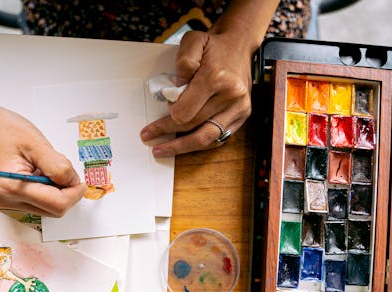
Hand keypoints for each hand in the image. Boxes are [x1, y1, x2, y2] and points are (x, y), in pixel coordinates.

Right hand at [0, 100, 85, 215]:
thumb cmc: (1, 129)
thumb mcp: (36, 144)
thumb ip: (59, 167)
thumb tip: (74, 183)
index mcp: (12, 187)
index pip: (57, 205)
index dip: (74, 193)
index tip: (81, 182)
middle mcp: (6, 200)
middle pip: (53, 210)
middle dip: (65, 192)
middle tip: (62, 169)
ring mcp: (5, 201)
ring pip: (46, 207)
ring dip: (54, 190)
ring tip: (42, 166)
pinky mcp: (6, 198)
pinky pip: (36, 200)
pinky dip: (44, 189)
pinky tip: (36, 171)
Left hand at [140, 30, 253, 156]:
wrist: (239, 46)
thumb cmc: (213, 46)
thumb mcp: (193, 41)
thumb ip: (182, 63)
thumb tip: (175, 90)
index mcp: (216, 78)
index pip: (185, 110)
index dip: (170, 112)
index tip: (165, 107)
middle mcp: (231, 96)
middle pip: (192, 125)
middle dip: (168, 131)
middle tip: (148, 135)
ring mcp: (239, 108)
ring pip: (206, 138)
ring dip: (181, 147)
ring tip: (162, 150)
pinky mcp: (242, 116)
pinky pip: (218, 138)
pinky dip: (199, 144)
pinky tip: (184, 145)